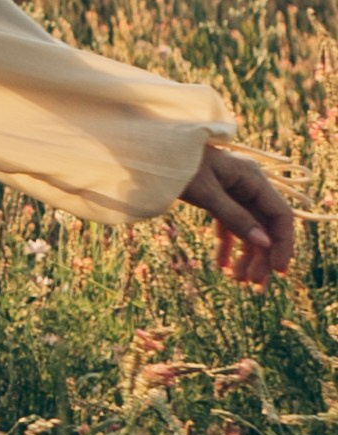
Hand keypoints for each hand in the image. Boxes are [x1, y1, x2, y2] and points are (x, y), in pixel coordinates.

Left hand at [178, 142, 296, 287]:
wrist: (151, 150)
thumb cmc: (178, 164)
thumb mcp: (206, 193)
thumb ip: (234, 217)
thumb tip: (263, 244)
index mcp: (253, 178)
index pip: (280, 214)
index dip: (283, 243)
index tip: (278, 271)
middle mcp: (248, 184)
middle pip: (265, 225)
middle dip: (262, 256)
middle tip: (254, 284)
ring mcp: (234, 190)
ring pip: (249, 227)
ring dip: (246, 255)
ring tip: (238, 280)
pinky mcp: (218, 196)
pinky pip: (229, 224)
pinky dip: (227, 245)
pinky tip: (222, 266)